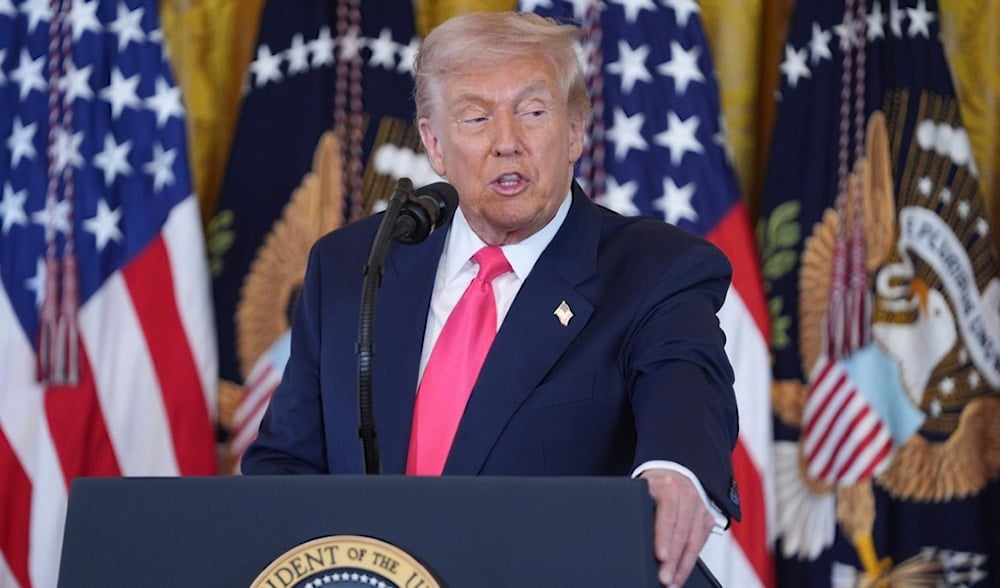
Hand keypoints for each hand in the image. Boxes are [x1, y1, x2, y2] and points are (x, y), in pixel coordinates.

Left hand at [641, 469, 714, 586]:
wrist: (673, 473)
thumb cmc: (653, 486)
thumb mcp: (642, 490)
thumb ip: (640, 508)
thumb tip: (635, 534)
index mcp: (668, 487)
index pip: (668, 516)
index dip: (664, 538)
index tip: (660, 557)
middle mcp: (687, 496)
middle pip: (681, 533)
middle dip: (673, 560)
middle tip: (664, 578)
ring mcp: (699, 508)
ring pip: (694, 542)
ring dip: (683, 566)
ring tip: (672, 582)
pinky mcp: (707, 519)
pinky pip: (700, 543)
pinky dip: (690, 561)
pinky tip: (681, 574)